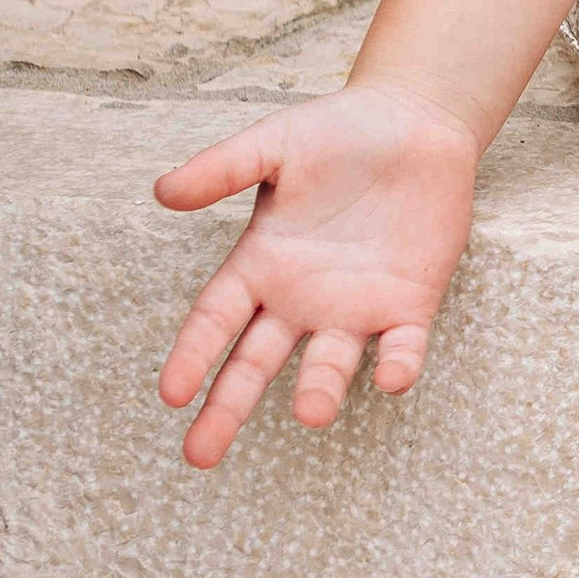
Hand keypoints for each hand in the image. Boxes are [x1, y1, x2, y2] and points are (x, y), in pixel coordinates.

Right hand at [153, 84, 479, 469]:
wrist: (416, 122)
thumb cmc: (339, 132)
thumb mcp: (274, 142)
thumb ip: (223, 168)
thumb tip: (162, 192)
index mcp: (261, 264)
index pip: (216, 321)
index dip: (193, 356)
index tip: (171, 394)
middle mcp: (302, 298)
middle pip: (256, 362)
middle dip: (228, 407)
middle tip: (201, 455)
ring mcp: (356, 306)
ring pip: (330, 364)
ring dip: (319, 390)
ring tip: (309, 414)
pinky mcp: (411, 302)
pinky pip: (403, 346)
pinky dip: (398, 364)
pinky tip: (391, 378)